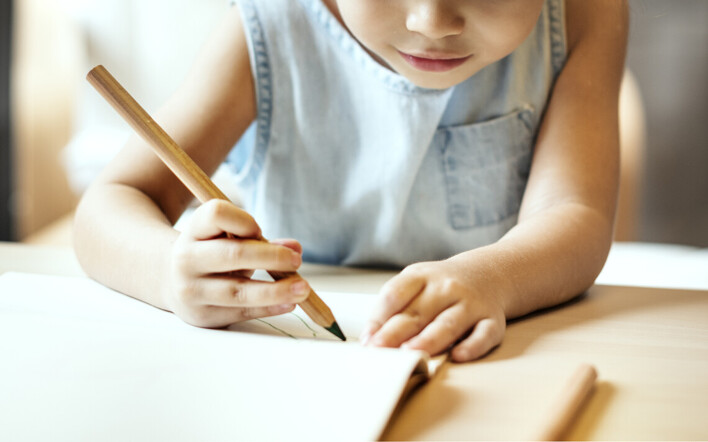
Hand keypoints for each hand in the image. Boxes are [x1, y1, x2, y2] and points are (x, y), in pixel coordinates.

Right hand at [164, 199, 310, 327]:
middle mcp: (187, 259)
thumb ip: (258, 238)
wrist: (169, 281)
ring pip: (238, 291)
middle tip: (296, 260)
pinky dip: (269, 308)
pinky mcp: (202, 315)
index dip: (243, 220)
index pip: (216, 214)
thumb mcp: (226, 238)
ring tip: (303, 288)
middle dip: (270, 257)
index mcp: (193, 231)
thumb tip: (295, 248)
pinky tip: (289, 303)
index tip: (259, 230)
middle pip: (232, 254)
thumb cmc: (210, 253)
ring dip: (275, 290)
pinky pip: (241, 312)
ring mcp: (192, 290)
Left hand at [360, 259, 505, 361]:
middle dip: (395, 333)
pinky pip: (484, 335)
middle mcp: (446, 288)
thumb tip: (370, 338)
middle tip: (379, 352)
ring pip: (448, 324)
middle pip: (417, 312)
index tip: (367, 340)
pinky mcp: (492, 321)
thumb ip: (395, 307)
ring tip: (410, 354)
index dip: (379, 318)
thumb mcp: (416, 284)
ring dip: (428, 340)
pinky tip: (457, 356)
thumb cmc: (442, 286)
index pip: (395, 294)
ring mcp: (470, 304)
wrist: (489, 274)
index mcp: (421, 276)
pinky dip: (472, 346)